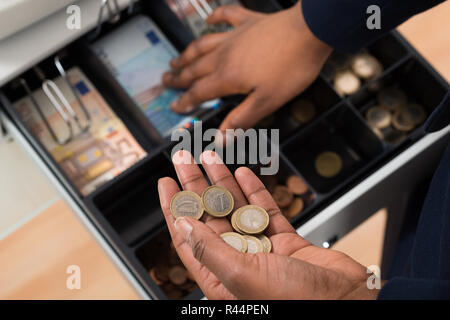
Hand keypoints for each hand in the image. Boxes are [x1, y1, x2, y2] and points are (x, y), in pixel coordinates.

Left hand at [158, 150, 381, 298]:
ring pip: (236, 209)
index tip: (165, 183)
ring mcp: (262, 249)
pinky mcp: (285, 240)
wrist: (347, 300)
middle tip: (184, 160)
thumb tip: (182, 224)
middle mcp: (238, 261)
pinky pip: (265, 210)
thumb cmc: (297, 302)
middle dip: (196, 186)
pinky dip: (254, 191)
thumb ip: (210, 250)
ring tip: (210, 158)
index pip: (188, 236)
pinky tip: (243, 173)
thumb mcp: (243, 275)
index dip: (174, 208)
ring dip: (223, 183)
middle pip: (210, 216)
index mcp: (221, 277)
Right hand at [162, 2, 331, 130]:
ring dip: (187, 53)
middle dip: (179, 77)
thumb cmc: (291, 68)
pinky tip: (208, 20)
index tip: (174, 107)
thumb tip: (221, 140)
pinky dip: (214, 18)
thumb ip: (241, 119)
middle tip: (165, 81)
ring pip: (203, 45)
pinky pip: (226, 16)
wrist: (310, 32)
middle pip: (195, 68)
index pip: (199, 92)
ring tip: (176, 59)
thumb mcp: (267, 102)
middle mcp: (225, 55)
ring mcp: (235, 35)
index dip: (186, 101)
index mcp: (228, 76)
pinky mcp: (249, 21)